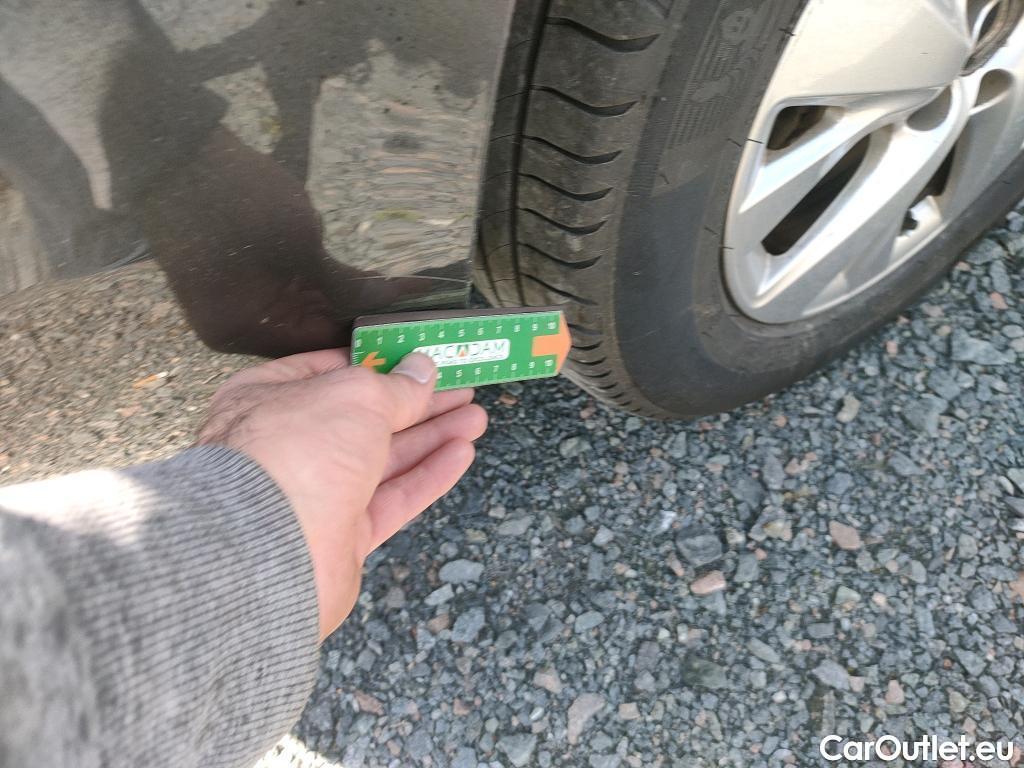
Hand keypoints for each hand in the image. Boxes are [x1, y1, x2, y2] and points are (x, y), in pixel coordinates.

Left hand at [196, 349, 486, 639]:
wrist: (268, 550)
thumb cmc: (289, 459)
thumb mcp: (355, 396)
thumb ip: (395, 386)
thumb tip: (420, 373)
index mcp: (269, 399)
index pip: (330, 373)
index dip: (378, 364)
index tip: (417, 359)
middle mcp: (288, 446)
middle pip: (364, 418)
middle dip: (417, 404)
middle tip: (459, 389)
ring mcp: (315, 494)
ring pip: (383, 460)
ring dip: (431, 437)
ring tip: (473, 418)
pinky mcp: (341, 537)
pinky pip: (391, 500)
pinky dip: (427, 476)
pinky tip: (459, 454)